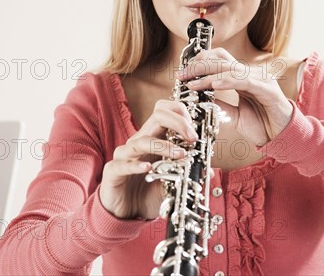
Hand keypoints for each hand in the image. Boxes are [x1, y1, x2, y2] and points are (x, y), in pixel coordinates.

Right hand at [100, 99, 200, 219]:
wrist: (126, 213)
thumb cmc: (149, 191)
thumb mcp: (173, 181)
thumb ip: (188, 174)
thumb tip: (210, 172)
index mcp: (154, 138)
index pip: (166, 112)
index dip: (182, 115)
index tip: (196, 132)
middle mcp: (140, 142)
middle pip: (158, 116)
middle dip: (178, 123)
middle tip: (192, 139)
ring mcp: (125, 155)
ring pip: (142, 140)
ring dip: (164, 146)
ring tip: (180, 155)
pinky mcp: (113, 171)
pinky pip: (124, 164)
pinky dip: (137, 165)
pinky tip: (148, 168)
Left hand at [176, 48, 293, 146]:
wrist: (282, 137)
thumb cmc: (262, 125)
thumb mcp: (234, 114)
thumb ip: (220, 104)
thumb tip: (201, 97)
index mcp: (243, 77)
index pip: (220, 60)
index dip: (201, 61)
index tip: (184, 72)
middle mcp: (252, 74)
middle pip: (222, 60)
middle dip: (199, 65)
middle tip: (182, 74)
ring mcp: (261, 79)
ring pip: (230, 69)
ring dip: (208, 75)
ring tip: (192, 83)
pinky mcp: (268, 90)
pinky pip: (244, 81)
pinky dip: (228, 81)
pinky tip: (214, 85)